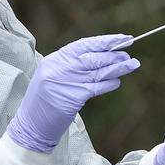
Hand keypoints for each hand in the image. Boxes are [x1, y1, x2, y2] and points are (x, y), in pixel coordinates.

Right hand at [7, 34, 140, 152]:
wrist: (32, 125)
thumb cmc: (45, 100)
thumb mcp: (55, 76)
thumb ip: (75, 65)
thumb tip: (105, 55)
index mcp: (55, 59)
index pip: (84, 45)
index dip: (105, 41)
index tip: (122, 39)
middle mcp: (59, 68)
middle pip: (93, 58)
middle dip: (114, 55)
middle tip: (129, 56)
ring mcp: (65, 82)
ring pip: (98, 72)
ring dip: (118, 68)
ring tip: (133, 64)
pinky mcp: (72, 98)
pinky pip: (96, 88)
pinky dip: (109, 84)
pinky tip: (117, 82)